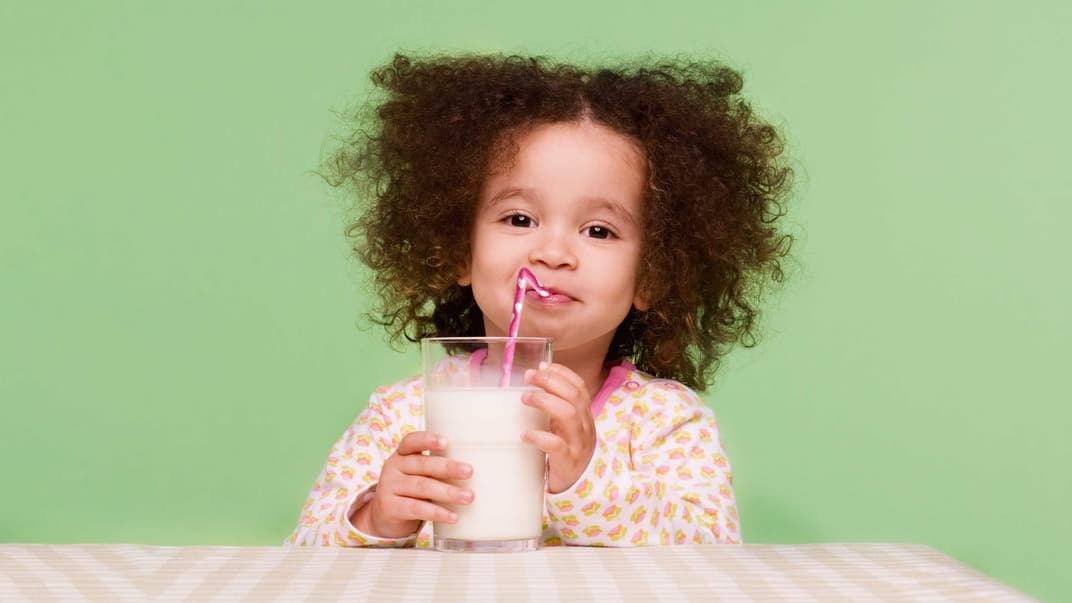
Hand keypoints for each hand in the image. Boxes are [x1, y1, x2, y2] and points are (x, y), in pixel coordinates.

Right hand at [351, 431, 473, 538]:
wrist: (384, 516)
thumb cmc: (411, 490)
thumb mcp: (418, 474)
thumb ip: (437, 468)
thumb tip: (473, 471)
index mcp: (402, 454)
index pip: (411, 441)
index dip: (427, 440)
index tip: (445, 442)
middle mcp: (394, 467)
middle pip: (422, 465)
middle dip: (448, 468)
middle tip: (469, 471)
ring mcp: (390, 487)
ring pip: (422, 487)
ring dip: (448, 492)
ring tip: (468, 497)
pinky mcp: (390, 508)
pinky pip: (416, 509)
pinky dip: (437, 513)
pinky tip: (452, 516)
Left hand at [522, 362, 596, 493]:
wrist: (582, 487)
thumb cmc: (568, 452)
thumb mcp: (566, 427)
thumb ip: (556, 408)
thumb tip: (534, 382)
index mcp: (584, 415)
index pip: (580, 386)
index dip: (562, 372)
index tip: (542, 365)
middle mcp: (584, 426)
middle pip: (573, 395)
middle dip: (550, 381)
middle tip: (528, 377)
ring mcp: (578, 444)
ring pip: (568, 415)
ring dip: (545, 401)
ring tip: (525, 398)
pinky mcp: (567, 462)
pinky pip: (556, 446)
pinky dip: (540, 437)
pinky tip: (525, 435)